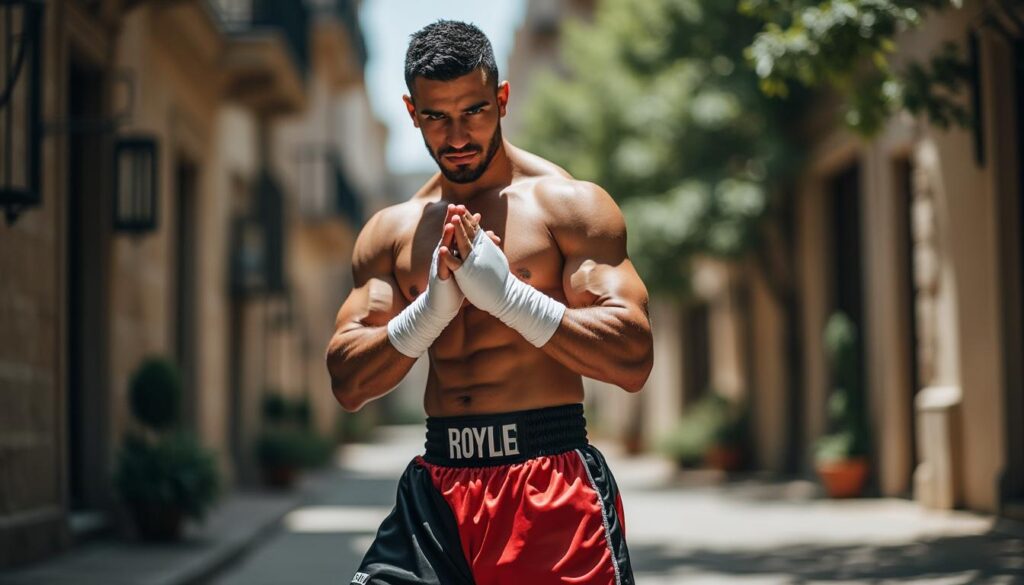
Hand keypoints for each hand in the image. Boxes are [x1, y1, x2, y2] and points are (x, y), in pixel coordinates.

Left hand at [442, 205, 565, 346]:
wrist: (504, 297)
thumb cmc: (498, 278)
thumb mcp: (493, 258)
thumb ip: (489, 245)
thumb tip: (490, 235)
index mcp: (483, 247)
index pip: (474, 229)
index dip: (466, 217)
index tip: (460, 206)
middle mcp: (479, 252)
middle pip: (469, 232)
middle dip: (462, 218)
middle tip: (456, 206)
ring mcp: (473, 262)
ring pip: (463, 244)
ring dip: (457, 231)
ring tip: (452, 219)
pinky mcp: (467, 274)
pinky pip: (456, 264)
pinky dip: (449, 257)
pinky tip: (442, 250)